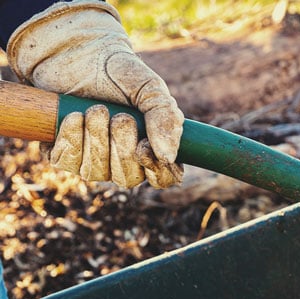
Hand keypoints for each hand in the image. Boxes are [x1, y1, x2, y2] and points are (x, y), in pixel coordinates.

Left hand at [6, 0, 182, 188]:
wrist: (73, 53)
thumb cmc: (116, 72)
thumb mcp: (149, 88)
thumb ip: (166, 118)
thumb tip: (168, 156)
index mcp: (153, 147)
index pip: (163, 178)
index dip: (157, 172)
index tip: (143, 148)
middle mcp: (124, 160)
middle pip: (128, 178)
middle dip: (121, 147)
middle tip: (120, 116)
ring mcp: (93, 160)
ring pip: (96, 172)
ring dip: (97, 139)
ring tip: (96, 109)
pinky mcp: (64, 154)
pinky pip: (68, 162)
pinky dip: (72, 138)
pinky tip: (75, 116)